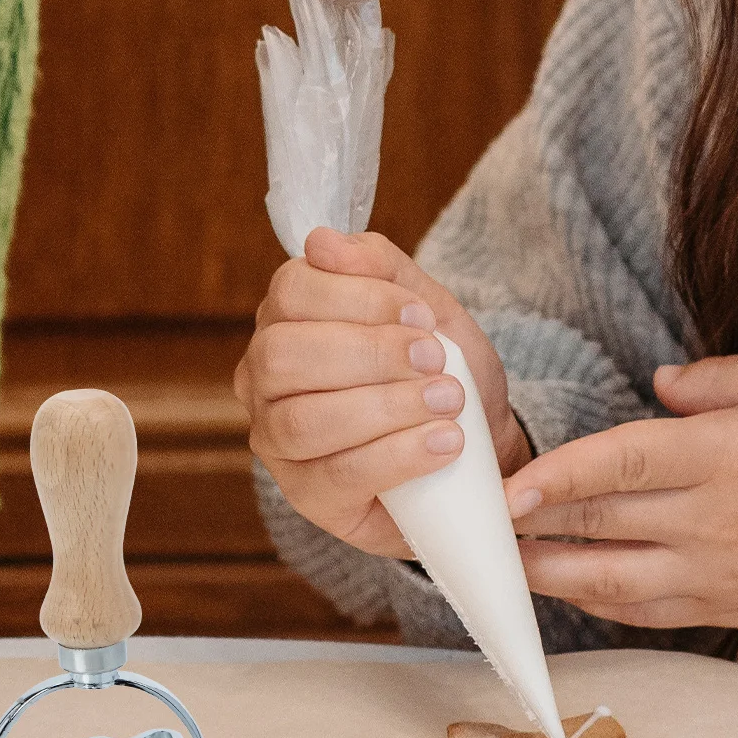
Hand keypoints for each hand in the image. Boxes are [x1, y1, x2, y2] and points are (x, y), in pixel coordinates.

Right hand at [234, 229, 529, 556]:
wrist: (474, 448)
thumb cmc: (436, 373)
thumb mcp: (423, 309)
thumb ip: (379, 268)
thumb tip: (320, 241)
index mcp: (284, 322)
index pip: (292, 292)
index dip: (360, 298)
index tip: (419, 315)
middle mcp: (264, 382)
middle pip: (283, 356)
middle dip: (367, 353)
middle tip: (433, 359)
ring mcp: (277, 443)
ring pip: (303, 420)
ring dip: (386, 406)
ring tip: (448, 403)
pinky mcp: (307, 496)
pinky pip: (337, 475)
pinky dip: (398, 455)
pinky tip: (443, 443)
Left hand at [506, 353, 737, 633]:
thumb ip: (730, 379)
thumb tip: (660, 381)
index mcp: (734, 454)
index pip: (622, 465)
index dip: (555, 477)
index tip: (505, 486)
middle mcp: (717, 519)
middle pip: (599, 524)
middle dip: (527, 524)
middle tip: (474, 517)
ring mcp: (718, 574)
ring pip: (607, 581)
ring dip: (542, 572)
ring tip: (494, 558)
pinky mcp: (724, 611)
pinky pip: (641, 612)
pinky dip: (591, 601)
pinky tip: (558, 584)